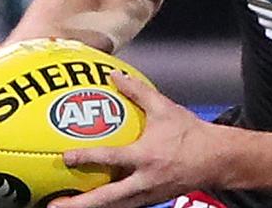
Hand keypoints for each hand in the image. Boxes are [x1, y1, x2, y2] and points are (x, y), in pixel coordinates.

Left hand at [50, 73, 215, 207]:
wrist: (217, 159)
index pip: (111, 159)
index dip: (87, 158)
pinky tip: (94, 202)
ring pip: (114, 207)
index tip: (66, 157)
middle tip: (54, 206)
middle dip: (80, 204)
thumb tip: (116, 76)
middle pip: (107, 198)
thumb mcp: (165, 108)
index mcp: (146, 156)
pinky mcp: (152, 200)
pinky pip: (125, 206)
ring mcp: (148, 194)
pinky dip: (108, 205)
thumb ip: (138, 92)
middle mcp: (145, 180)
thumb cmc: (191, 133)